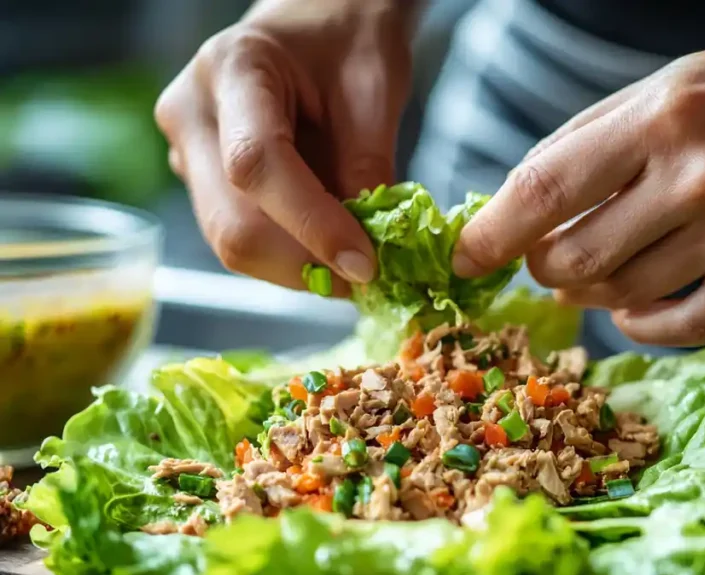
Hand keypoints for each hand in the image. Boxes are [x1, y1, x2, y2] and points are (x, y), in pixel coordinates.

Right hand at [155, 0, 415, 292]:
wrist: (318, 22)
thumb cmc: (346, 38)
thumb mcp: (374, 88)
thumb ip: (369, 164)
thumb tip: (370, 247)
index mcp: (232, 69)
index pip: (257, 164)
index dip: (311, 224)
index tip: (363, 262)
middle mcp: (192, 112)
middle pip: (231, 222)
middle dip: (303, 264)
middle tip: (365, 278)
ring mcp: (189, 152)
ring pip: (232, 241)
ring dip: (298, 267)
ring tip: (353, 261)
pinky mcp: (203, 182)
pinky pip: (242, 236)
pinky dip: (290, 256)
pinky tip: (329, 248)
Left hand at [453, 5, 704, 345]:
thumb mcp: (680, 77)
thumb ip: (601, 134)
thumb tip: (531, 195)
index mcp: (663, 113)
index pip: (546, 189)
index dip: (492, 233)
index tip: (465, 257)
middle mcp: (697, 174)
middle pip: (575, 258)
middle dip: (542, 267)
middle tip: (545, 256)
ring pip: (624, 295)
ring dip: (591, 292)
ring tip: (598, 268)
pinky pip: (687, 324)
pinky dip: (644, 326)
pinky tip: (634, 310)